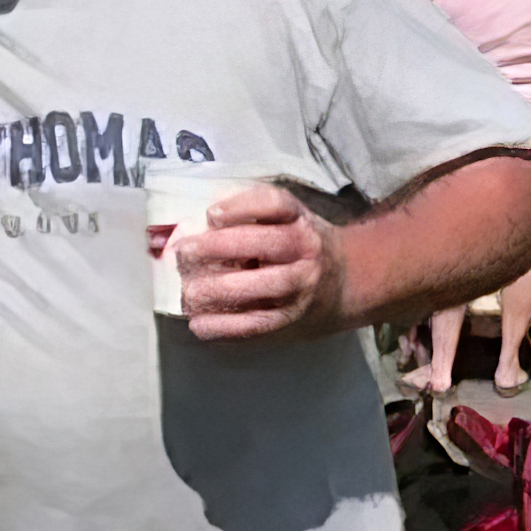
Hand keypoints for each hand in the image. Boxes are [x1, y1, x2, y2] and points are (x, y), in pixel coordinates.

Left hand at [177, 185, 344, 340]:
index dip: (242, 207)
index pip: (275, 204)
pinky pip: (259, 324)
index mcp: (298, 220)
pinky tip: (199, 324)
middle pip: (266, 244)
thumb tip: (194, 219)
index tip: (212, 214)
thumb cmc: (297, 244)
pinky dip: (226, 326)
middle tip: (184, 252)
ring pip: (264, 286)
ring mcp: (301, 287)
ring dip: (220, 290)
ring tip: (188, 291)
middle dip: (220, 246)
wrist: (346, 282)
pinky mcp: (291, 318)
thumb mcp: (284, 218)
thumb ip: (247, 214)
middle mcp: (304, 250)